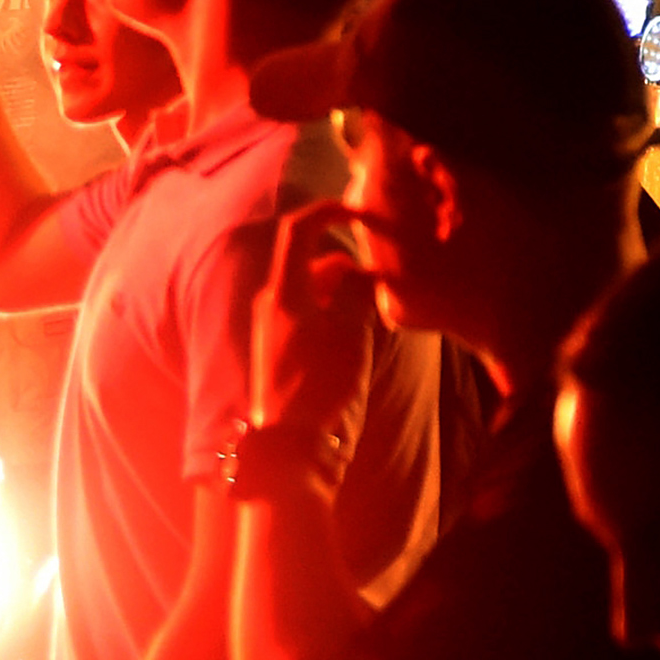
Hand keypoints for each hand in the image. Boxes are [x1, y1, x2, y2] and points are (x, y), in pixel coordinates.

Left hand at [252, 203, 379, 438]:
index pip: (299, 230)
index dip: (329, 210)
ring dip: (345, 290)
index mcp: (284, 293)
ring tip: (378, 309)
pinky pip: (312, 313)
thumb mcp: (349, 333)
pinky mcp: (283, 351)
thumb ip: (355, 292)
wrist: (292, 449)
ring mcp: (276, 328)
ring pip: (316, 289)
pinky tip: (360, 333)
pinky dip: (336, 311)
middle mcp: (274, 304)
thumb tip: (361, 269)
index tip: (363, 211)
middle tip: (385, 275)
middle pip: (314, 261)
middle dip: (350, 262)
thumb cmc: (321, 387)